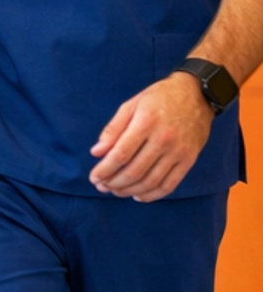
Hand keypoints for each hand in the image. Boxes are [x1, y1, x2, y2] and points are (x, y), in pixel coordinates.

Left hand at [90, 73, 213, 200]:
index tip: (94, 177)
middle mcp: (164, 139)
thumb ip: (113, 129)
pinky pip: (169, 184)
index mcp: (147, 122)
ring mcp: (178, 151)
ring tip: (116, 191)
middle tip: (102, 186)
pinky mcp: (189, 160)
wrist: (197, 95)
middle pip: (134, 171)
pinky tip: (139, 196)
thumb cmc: (160, 98)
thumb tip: (96, 152)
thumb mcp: (132, 104)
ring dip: (129, 191)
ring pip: (150, 181)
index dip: (104, 170)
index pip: (120, 154)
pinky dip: (152, 195)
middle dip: (113, 183)